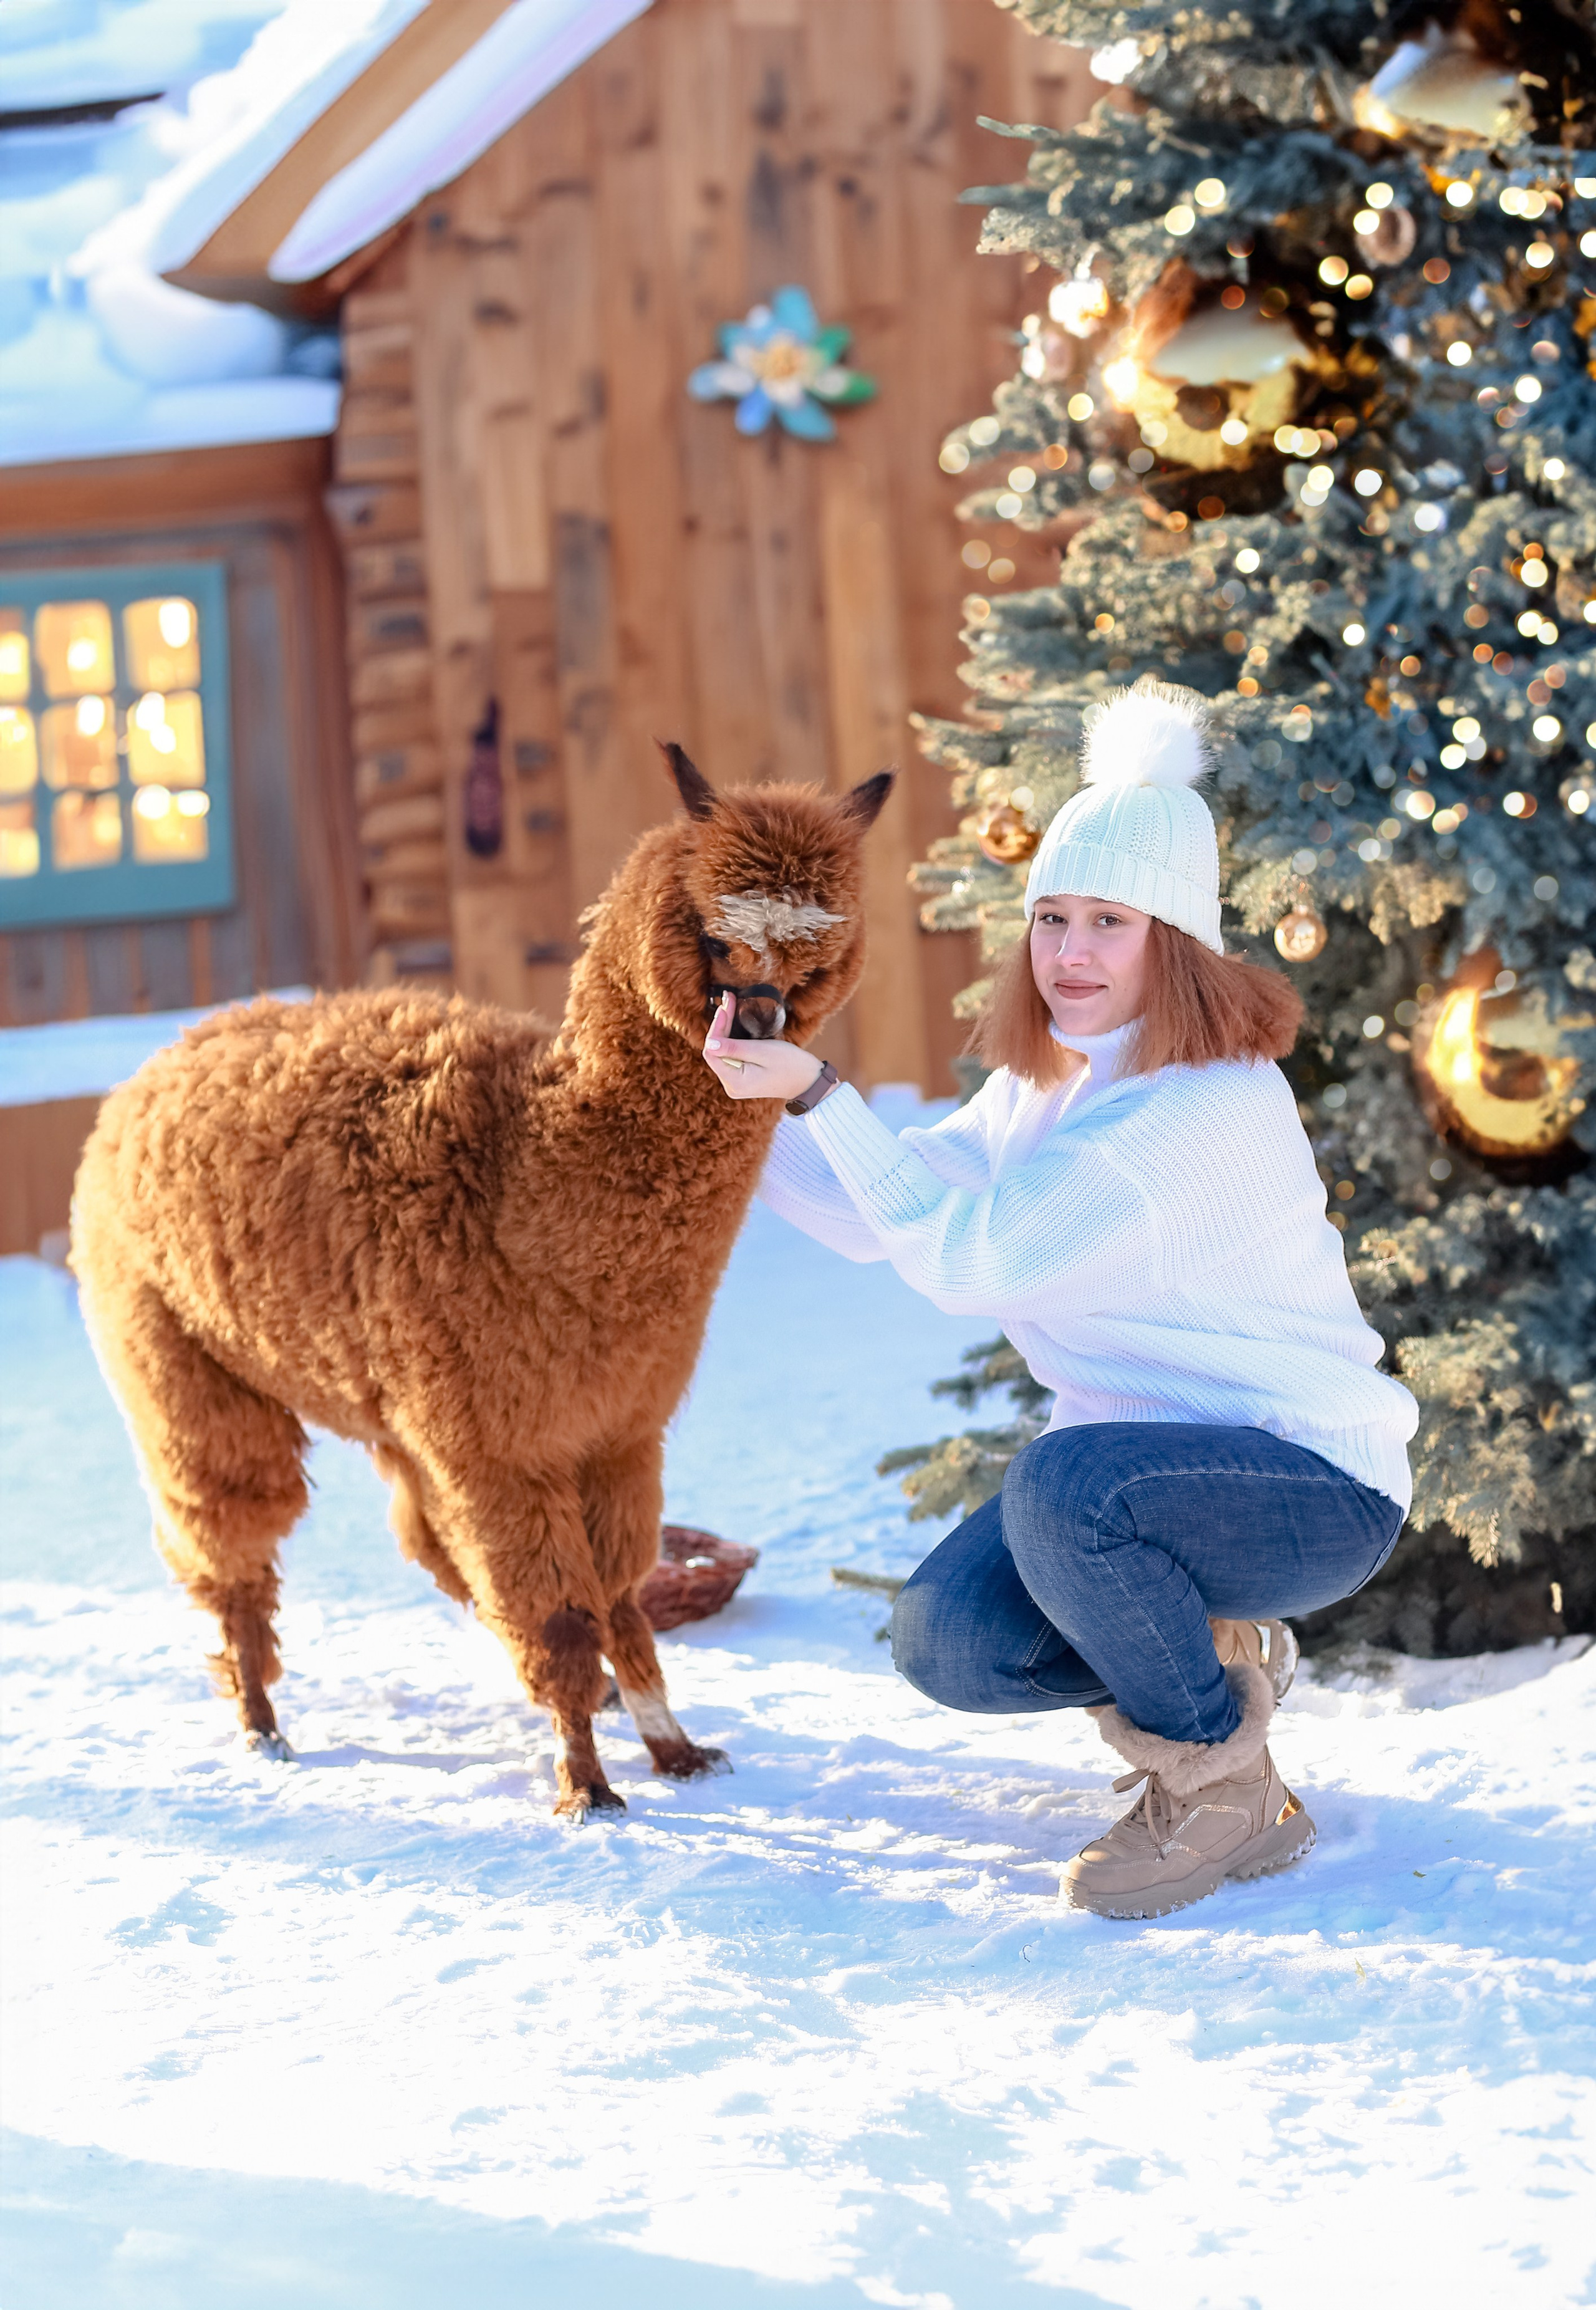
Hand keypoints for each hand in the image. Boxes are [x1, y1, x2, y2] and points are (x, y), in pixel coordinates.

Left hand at [703, 992, 824, 1102]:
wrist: (808, 1080)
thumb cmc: (790, 1065)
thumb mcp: (762, 1051)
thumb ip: (734, 1048)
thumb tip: (710, 1043)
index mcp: (735, 1082)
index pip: (712, 1052)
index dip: (716, 1028)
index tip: (724, 1008)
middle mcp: (732, 1085)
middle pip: (716, 1051)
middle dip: (721, 1025)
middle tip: (728, 1000)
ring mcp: (736, 1083)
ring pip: (723, 1051)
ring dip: (726, 1029)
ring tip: (730, 1006)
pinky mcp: (742, 1077)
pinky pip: (731, 1055)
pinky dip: (733, 1039)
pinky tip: (734, 1022)